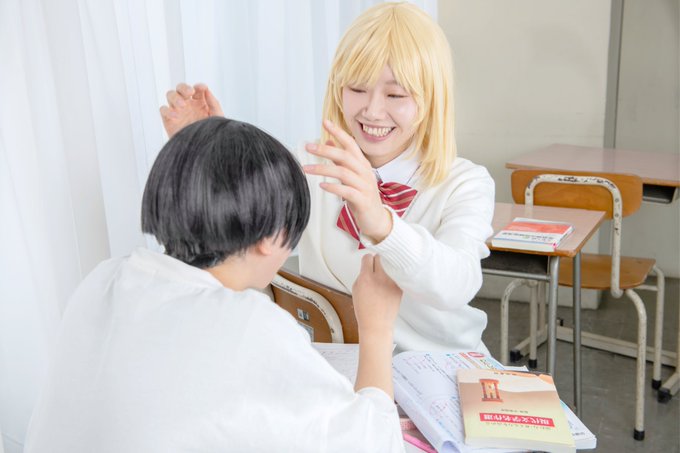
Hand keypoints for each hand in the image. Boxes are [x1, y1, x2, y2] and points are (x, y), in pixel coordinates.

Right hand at [159, 83, 223, 137]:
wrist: (202, 151)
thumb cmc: (211, 135)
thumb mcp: (217, 118)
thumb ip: (213, 103)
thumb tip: (206, 89)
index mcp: (200, 103)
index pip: (197, 89)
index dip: (199, 86)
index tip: (202, 88)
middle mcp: (188, 105)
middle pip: (180, 88)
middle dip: (184, 87)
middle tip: (190, 93)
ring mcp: (177, 111)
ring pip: (170, 95)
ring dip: (175, 97)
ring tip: (182, 105)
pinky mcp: (169, 120)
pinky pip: (163, 110)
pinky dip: (167, 110)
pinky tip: (176, 116)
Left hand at [303, 120, 391, 242]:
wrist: (376, 219)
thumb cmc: (362, 196)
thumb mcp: (351, 175)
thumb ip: (341, 159)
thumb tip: (327, 142)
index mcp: (362, 164)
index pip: (351, 144)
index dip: (338, 132)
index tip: (325, 122)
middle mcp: (365, 172)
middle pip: (345, 156)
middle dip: (325, 150)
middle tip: (308, 146)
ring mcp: (365, 186)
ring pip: (344, 172)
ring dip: (323, 169)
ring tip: (306, 168)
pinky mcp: (363, 200)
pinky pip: (347, 191)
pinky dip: (333, 187)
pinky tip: (321, 185)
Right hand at [352, 254, 401, 335]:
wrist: (377, 324)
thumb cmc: (365, 310)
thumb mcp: (356, 290)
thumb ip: (362, 275)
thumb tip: (368, 266)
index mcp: (366, 278)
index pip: (368, 257)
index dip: (367, 260)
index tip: (368, 262)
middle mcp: (380, 278)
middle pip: (380, 257)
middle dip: (377, 261)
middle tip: (376, 268)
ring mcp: (391, 282)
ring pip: (390, 264)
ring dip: (386, 268)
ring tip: (384, 276)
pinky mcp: (399, 287)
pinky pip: (396, 275)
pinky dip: (393, 276)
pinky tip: (389, 283)